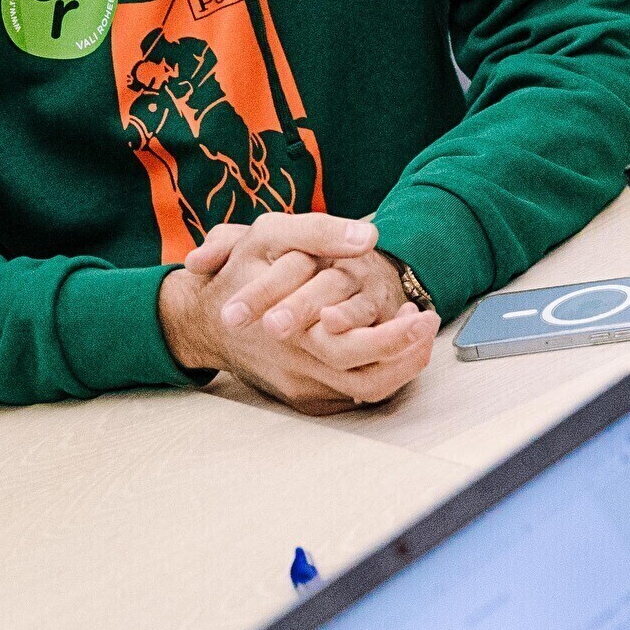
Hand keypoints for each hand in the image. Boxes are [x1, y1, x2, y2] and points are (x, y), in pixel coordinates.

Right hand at [156, 213, 438, 412]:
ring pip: (363, 390)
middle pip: (366, 378)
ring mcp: (299, 385)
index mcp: (289, 330)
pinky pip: (351, 395)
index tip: (421, 312)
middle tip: (429, 322)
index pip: (353, 347)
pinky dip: (381, 375)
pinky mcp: (301, 397)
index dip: (395, 336)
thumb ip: (319, 232)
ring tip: (422, 336)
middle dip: (407, 353)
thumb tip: (368, 236)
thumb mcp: (268, 235)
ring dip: (401, 366)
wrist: (200, 319)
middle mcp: (295, 365)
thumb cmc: (239, 271)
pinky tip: (400, 351)